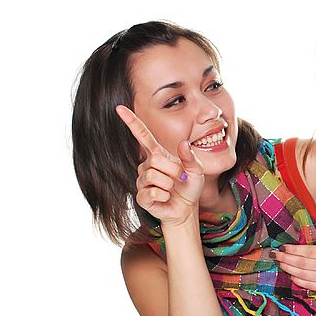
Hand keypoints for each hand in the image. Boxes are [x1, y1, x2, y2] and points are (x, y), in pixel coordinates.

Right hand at [116, 105, 203, 227]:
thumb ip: (190, 157)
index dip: (131, 122)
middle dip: (173, 170)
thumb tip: (183, 143)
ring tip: (172, 188)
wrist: (186, 208)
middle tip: (180, 178)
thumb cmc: (189, 186)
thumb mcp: (196, 169)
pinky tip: (165, 197)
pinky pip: (151, 191)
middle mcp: (147, 165)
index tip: (120, 108)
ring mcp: (142, 181)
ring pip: (154, 176)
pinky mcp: (142, 196)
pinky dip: (164, 195)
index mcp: (158, 154)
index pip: (142, 135)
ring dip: (170, 184)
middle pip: (155, 160)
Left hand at [272, 226, 315, 301]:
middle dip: (285, 259)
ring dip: (288, 269)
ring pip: (302, 274)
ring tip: (279, 263)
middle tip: (274, 254)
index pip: (308, 251)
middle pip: (301, 263)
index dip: (293, 250)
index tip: (283, 247)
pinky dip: (298, 281)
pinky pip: (309, 285)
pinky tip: (291, 276)